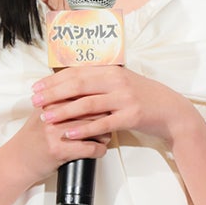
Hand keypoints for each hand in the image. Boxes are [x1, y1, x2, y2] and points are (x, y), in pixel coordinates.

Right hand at [4, 97, 110, 182]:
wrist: (17, 161)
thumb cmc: (33, 138)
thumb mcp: (43, 113)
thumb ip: (61, 100)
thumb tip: (88, 90)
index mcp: (51, 103)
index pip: (84, 94)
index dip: (99, 100)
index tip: (106, 104)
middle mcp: (53, 116)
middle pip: (92, 110)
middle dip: (105, 117)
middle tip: (109, 122)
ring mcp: (56, 133)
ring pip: (95, 128)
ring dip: (104, 134)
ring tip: (104, 136)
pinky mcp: (60, 151)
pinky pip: (90, 148)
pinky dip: (99, 150)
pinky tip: (99, 150)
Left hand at [31, 66, 192, 147]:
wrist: (171, 111)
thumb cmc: (144, 97)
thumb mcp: (123, 82)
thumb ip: (100, 80)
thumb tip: (71, 82)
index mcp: (112, 70)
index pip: (77, 72)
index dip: (54, 80)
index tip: (36, 87)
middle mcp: (117, 81)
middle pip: (78, 85)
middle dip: (53, 93)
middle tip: (34, 101)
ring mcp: (125, 98)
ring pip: (87, 104)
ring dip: (64, 111)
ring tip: (46, 118)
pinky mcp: (131, 116)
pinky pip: (103, 123)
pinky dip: (84, 129)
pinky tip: (69, 133)